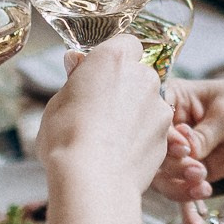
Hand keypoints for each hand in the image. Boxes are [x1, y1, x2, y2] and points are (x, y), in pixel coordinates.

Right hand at [38, 36, 169, 197]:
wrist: (92, 179)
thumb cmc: (67, 139)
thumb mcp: (57, 103)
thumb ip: (74, 81)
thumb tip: (76, 64)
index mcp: (113, 59)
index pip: (125, 44)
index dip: (113, 59)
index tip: (100, 74)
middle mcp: (142, 76)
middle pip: (139, 74)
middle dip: (125, 87)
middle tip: (100, 110)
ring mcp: (158, 105)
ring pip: (148, 103)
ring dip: (135, 114)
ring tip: (109, 139)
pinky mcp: (166, 134)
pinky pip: (154, 129)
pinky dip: (142, 137)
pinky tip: (121, 154)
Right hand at [156, 77, 223, 201]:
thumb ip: (206, 134)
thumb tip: (187, 152)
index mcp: (173, 99)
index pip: (155, 121)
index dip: (164, 139)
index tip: (184, 149)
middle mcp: (170, 129)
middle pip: (154, 155)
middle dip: (173, 167)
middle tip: (198, 170)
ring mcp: (181, 154)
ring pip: (166, 178)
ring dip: (181, 188)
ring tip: (204, 188)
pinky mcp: (195, 173)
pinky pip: (185, 193)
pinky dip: (189, 210)